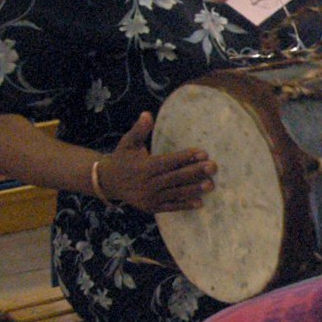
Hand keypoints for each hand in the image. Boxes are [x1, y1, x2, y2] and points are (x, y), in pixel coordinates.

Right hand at [96, 112, 213, 212]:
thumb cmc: (122, 159)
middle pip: (175, 177)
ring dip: (194, 189)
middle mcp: (146, 183)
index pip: (168, 161)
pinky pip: (170, 206)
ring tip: (211, 185)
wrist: (107, 182)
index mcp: (143, 167)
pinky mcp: (151, 207)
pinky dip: (184, 205)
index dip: (185, 157)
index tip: (203, 153)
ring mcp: (149, 197)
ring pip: (175, 192)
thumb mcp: (127, 142)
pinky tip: (200, 203)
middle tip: (214, 167)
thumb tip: (147, 114)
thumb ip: (139, 130)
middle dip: (195, 172)